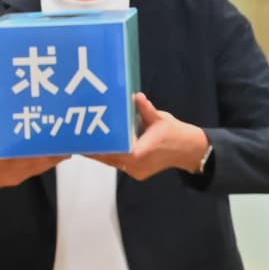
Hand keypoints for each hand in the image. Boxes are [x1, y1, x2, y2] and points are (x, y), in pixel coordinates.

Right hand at [0, 110, 65, 205]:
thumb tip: (3, 105)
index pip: (23, 155)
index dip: (40, 149)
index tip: (53, 140)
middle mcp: (8, 171)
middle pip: (37, 163)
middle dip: (53, 153)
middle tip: (68, 140)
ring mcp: (14, 178)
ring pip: (39, 169)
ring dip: (54, 159)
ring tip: (69, 147)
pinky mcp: (17, 180)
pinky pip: (35, 172)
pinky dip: (46, 164)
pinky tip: (57, 155)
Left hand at [90, 93, 211, 179]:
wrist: (189, 150)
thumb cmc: (175, 134)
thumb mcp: (160, 119)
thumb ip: (146, 109)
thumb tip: (136, 96)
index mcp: (139, 154)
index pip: (112, 151)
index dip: (97, 147)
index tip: (84, 141)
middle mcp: (135, 166)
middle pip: (108, 159)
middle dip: (95, 150)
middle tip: (79, 139)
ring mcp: (136, 171)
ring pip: (113, 162)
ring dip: (103, 153)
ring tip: (88, 142)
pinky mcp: (138, 173)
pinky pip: (120, 165)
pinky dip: (113, 156)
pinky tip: (105, 147)